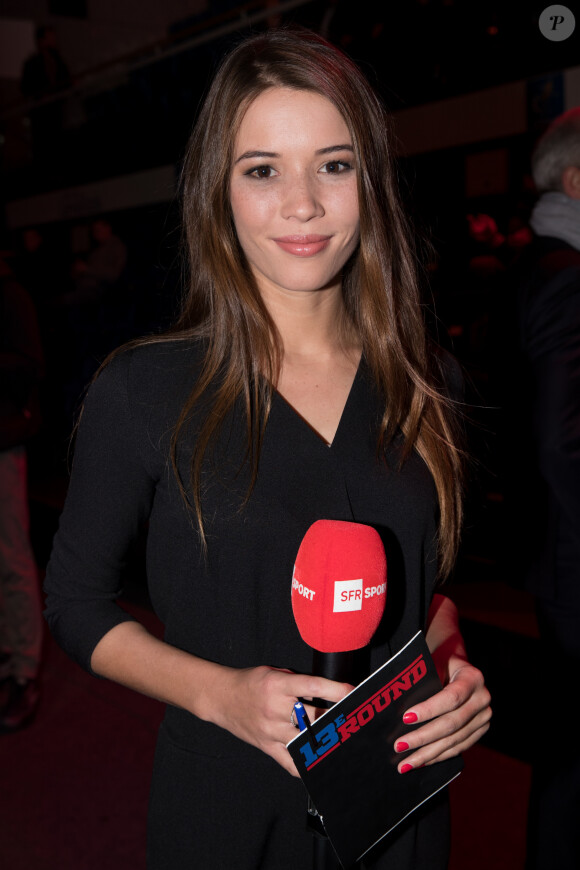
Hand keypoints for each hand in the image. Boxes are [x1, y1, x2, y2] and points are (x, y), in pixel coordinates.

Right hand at [210, 666, 351, 776]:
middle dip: (334, 718)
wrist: (221, 697)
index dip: (335, 690)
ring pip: (305, 740)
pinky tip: (319, 764)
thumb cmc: (250, 682)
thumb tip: (325, 691)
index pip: (312, 686)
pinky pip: (290, 762)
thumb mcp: (274, 672)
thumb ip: (298, 681)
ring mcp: (271, 730)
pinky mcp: (267, 746)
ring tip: (340, 740)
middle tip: (352, 719)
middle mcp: (275, 708)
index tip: (352, 691)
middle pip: (312, 716)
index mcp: (278, 685)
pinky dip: (305, 766)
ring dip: (324, 740)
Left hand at [394, 654, 490, 773]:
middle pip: (451, 724)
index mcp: (473, 677)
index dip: (429, 709)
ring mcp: (483, 716)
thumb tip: (397, 701)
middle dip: (423, 737)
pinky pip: (459, 747)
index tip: (406, 718)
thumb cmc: (440, 660)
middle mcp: (482, 698)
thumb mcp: (434, 660)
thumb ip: (423, 677)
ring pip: (454, 740)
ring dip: (428, 753)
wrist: (459, 666)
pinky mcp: (480, 729)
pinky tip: (422, 762)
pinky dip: (439, 756)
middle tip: (399, 746)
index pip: (451, 697)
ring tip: (406, 764)